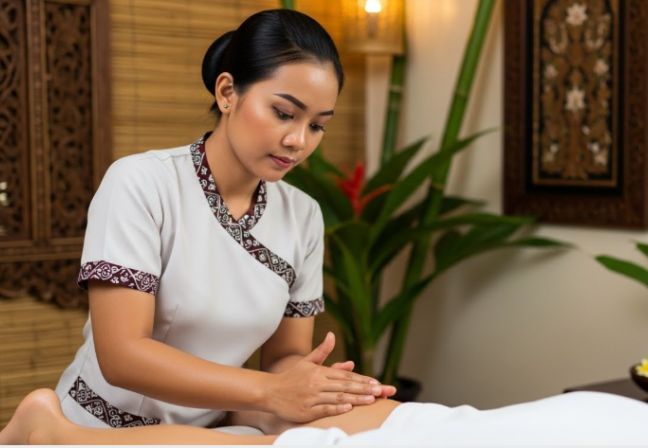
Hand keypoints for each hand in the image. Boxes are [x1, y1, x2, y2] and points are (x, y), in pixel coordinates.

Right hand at [263, 332, 387, 422]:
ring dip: (356, 398)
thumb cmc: (292, 377)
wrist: (270, 391)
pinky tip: (348, 408)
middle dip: (364, 389)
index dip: (361, 379)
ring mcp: (312, 397)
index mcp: (319, 372)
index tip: (376, 383)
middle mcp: (317, 384)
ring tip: (371, 399)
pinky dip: (337, 409)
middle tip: (380, 391)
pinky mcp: (306, 410)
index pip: (345, 376)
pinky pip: (324, 409)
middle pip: (344, 386)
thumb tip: (332, 335)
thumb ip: (322, 350)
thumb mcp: (307, 362)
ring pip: (338, 398)